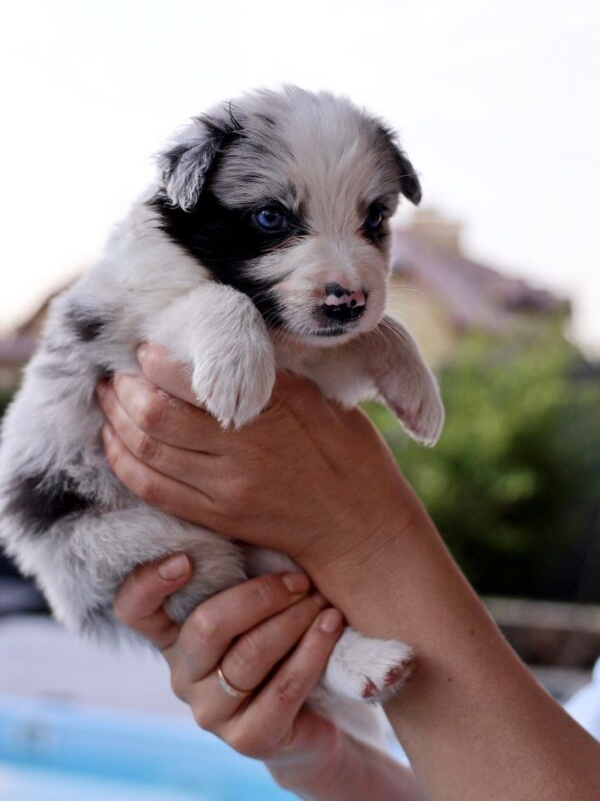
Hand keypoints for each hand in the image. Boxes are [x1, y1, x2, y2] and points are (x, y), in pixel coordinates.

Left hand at [97, 344, 419, 581]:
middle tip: (116, 374)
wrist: (361, 528)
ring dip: (116, 420)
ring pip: (147, 450)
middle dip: (124, 389)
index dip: (155, 362)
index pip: (194, 380)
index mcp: (277, 406)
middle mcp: (245, 446)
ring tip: (109, 400)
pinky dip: (124, 463)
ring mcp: (228, 487)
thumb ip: (277, 374)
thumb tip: (235, 340)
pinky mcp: (218, 516)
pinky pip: (154, 490)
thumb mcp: (323, 398)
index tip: (145, 350)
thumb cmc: (350, 454)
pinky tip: (113, 443)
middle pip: (156, 415)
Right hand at [113, 555, 422, 799]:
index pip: (132, 608)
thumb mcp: (251, 599)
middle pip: (205, 628)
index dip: (150, 582)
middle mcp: (183, 673)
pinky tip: (331, 625)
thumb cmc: (278, 635)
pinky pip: (283, 689)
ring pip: (249, 657)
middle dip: (259, 595)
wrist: (311, 715)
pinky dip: (312, 650)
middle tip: (298, 579)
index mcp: (172, 634)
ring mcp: (212, 712)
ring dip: (292, 620)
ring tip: (321, 598)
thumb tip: (248, 503)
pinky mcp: (249, 739)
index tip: (187, 557)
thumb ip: (236, 566)